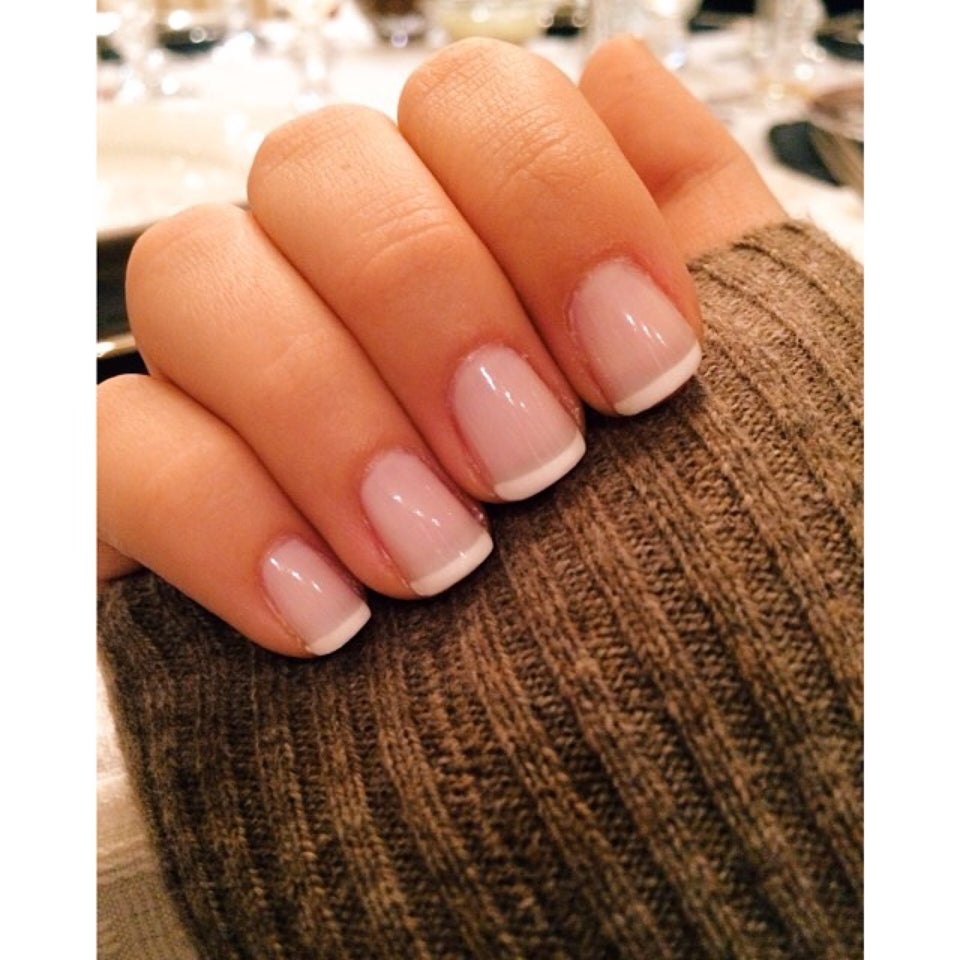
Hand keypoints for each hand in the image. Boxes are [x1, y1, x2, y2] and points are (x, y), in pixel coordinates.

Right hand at [98, 36, 782, 656]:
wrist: (623, 753)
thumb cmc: (688, 573)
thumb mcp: (737, 390)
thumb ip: (695, 220)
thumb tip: (619, 72)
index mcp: (476, 232)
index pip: (468, 101)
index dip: (557, 204)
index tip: (648, 365)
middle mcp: (342, 283)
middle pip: (315, 166)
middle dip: (432, 305)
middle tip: (536, 463)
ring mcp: (238, 380)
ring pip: (190, 274)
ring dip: (326, 409)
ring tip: (444, 558)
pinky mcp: (155, 499)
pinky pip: (111, 448)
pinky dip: (217, 519)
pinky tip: (327, 614)